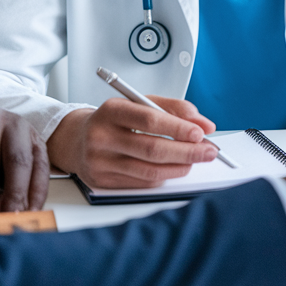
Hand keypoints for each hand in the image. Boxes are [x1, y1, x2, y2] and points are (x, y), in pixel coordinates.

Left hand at [0, 106, 49, 213]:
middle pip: (17, 161)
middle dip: (13, 194)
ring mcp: (27, 133)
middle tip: (6, 220)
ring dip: (30, 196)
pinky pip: (43, 172)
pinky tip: (30, 211)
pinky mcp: (36, 148)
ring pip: (36, 166)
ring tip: (21, 220)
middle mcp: (11, 122)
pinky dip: (38, 194)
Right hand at [48, 96, 217, 188]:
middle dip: (187, 151)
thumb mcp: (139, 103)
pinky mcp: (102, 181)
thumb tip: (204, 125)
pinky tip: (176, 168)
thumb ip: (173, 108)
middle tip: (209, 151)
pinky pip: (142, 183)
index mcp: (111, 110)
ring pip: (149, 171)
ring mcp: (100, 162)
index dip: (178, 128)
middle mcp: (102, 136)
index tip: (200, 132)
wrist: (76, 139)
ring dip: (180, 167)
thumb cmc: (114, 120)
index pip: (149, 120)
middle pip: (152, 149)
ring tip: (197, 160)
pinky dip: (165, 176)